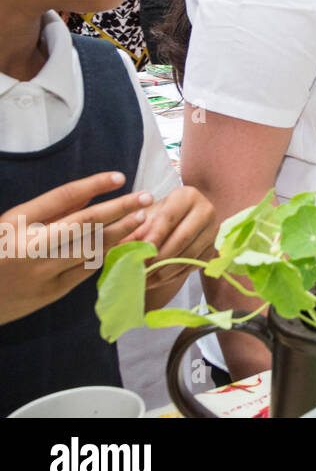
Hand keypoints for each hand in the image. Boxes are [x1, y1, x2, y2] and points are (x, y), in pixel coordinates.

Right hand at [0, 172, 153, 325]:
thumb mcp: (13, 224)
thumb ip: (51, 209)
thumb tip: (93, 193)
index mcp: (17, 222)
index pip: (63, 196)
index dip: (94, 184)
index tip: (120, 177)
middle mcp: (30, 245)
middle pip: (86, 221)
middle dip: (120, 208)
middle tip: (146, 197)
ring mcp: (42, 271)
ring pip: (92, 247)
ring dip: (122, 232)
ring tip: (142, 219)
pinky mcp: (52, 292)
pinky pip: (87, 269)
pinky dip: (107, 254)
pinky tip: (125, 243)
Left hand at [121, 185, 216, 294]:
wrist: (178, 221)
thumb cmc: (158, 216)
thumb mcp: (145, 216)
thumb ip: (134, 229)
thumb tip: (123, 247)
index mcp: (187, 196)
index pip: (170, 217)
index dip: (154, 236)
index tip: (139, 252)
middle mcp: (206, 210)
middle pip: (183, 238)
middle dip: (159, 257)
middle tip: (140, 269)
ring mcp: (213, 231)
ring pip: (189, 255)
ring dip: (165, 270)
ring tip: (145, 278)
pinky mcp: (212, 249)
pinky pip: (193, 266)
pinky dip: (173, 276)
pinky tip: (156, 279)